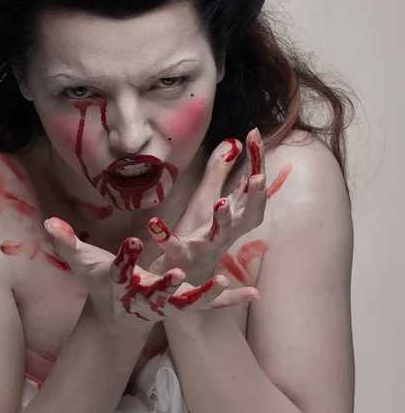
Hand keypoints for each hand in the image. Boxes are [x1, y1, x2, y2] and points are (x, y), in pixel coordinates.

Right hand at [43, 218, 253, 335]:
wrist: (117, 316)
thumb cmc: (100, 284)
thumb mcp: (82, 263)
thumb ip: (66, 243)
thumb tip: (47, 222)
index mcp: (120, 282)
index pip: (119, 270)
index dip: (125, 259)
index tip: (132, 243)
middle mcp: (144, 297)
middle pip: (156, 292)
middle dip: (166, 284)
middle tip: (178, 274)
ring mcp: (166, 305)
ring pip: (187, 302)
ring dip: (204, 294)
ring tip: (221, 281)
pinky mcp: (182, 307)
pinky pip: (209, 306)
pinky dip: (230, 300)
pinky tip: (254, 294)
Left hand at [147, 128, 266, 295]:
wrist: (177, 279)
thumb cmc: (196, 237)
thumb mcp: (206, 200)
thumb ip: (219, 173)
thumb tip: (233, 142)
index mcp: (233, 216)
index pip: (251, 186)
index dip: (256, 162)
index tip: (255, 133)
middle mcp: (225, 233)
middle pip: (250, 214)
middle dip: (257, 196)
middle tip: (258, 176)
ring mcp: (204, 248)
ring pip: (221, 236)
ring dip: (224, 221)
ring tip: (221, 203)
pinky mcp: (179, 258)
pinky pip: (175, 249)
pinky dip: (166, 238)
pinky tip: (154, 223)